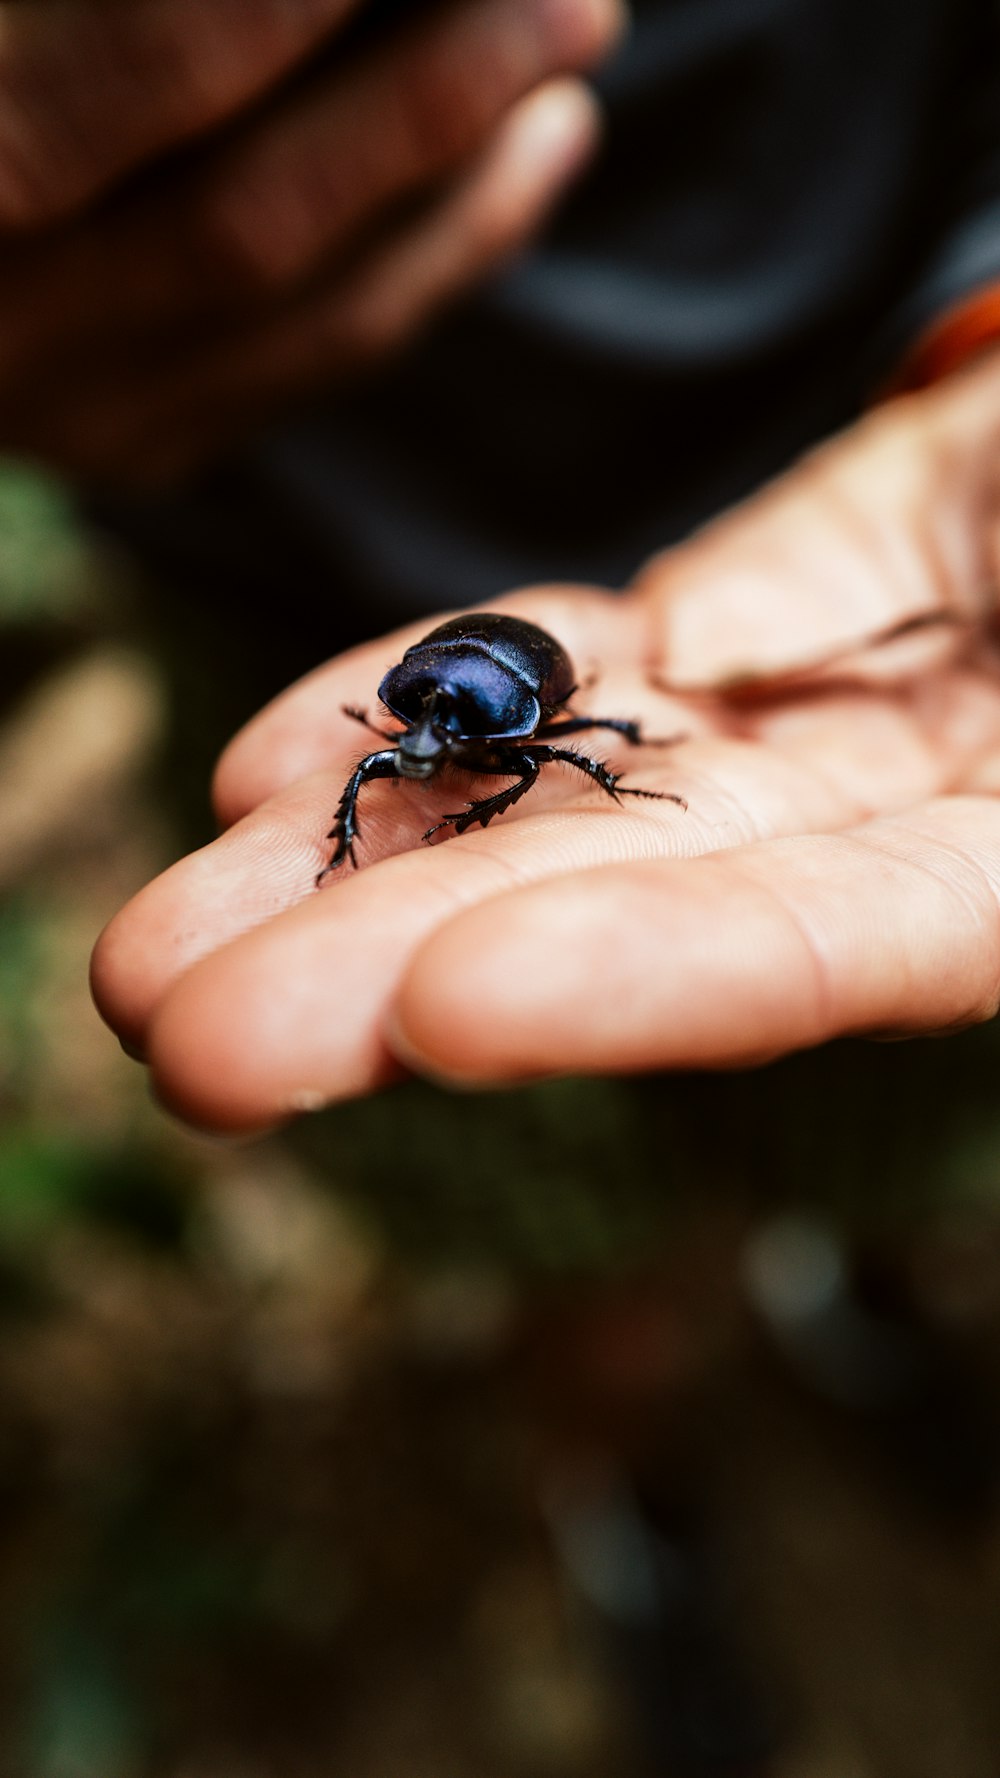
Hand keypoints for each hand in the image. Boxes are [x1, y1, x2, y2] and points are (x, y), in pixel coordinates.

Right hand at [0, 0, 617, 479]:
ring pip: (299, 321)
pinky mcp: (127, 443)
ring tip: (571, 80)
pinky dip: (425, 270)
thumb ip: (137, 23)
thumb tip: (313, 1)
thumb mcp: (17, 34)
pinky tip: (509, 179)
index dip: (280, 8)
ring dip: (463, 198)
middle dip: (429, 101)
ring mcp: (56, 408)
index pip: (134, 89)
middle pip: (243, 223)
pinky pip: (308, 369)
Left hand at [91, 352, 999, 1130]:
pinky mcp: (739, 623)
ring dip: (353, 870)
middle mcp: (898, 820)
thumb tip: (787, 727)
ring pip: (557, 803)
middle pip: (634, 912)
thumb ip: (981, 798)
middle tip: (195, 1041)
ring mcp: (802, 722)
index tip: (447, 1014)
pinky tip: (271, 765)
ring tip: (160, 944)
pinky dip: (425, 699)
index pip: (836, 944)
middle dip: (408, 974)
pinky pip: (565, 665)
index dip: (653, 978)